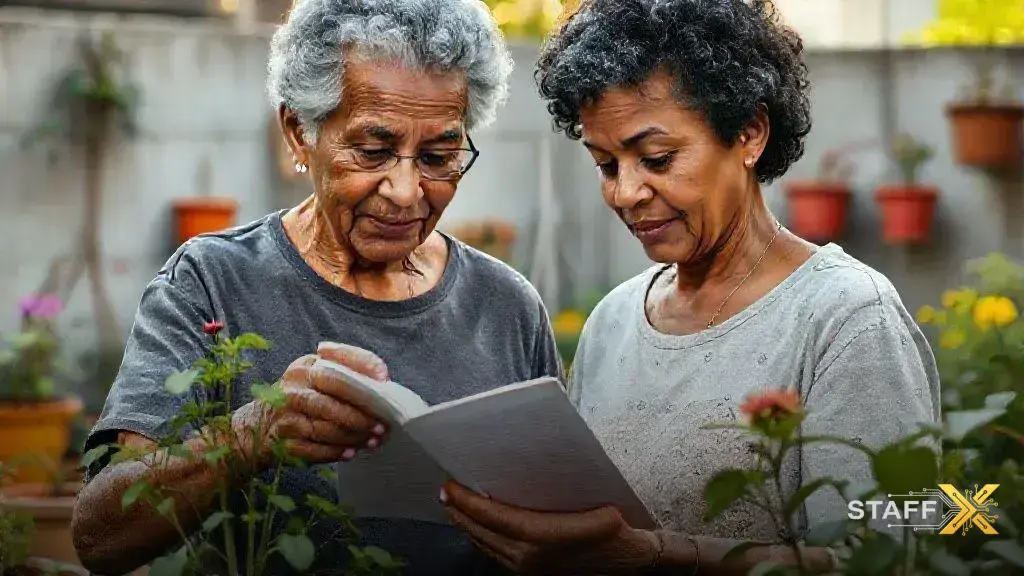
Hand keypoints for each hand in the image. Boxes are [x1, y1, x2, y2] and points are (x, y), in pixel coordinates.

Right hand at [233, 342, 389, 467]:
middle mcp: (293, 386)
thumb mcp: (314, 381)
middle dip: (362, 413)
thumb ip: (344, 376)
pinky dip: (334, 452)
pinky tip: (350, 453)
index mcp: (306, 367)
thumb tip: (383, 381)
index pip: (338, 360)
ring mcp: (285, 414)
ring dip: (354, 436)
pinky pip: (314, 449)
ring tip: (372, 441)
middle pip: (334, 397)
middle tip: (382, 425)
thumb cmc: (297, 403)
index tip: (385, 380)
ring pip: (327, 427)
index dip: (365, 367)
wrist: (253, 430)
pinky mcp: (281, 441)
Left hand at [441, 480, 658, 574]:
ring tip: (454, 506)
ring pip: (484, 546)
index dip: (468, 502)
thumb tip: (532, 472)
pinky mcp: (529, 573)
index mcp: (541, 537)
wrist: (628, 563)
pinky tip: (476, 528)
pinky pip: (494, 556)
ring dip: (466, 526)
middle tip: (445, 491)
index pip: (493, 517)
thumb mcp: (594, 508)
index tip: (450, 486)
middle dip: (459, 512)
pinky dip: (480, 539)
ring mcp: (526, 569)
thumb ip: (561, 494)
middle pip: (481, 533)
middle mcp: (527, 557)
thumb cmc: (614, 531)